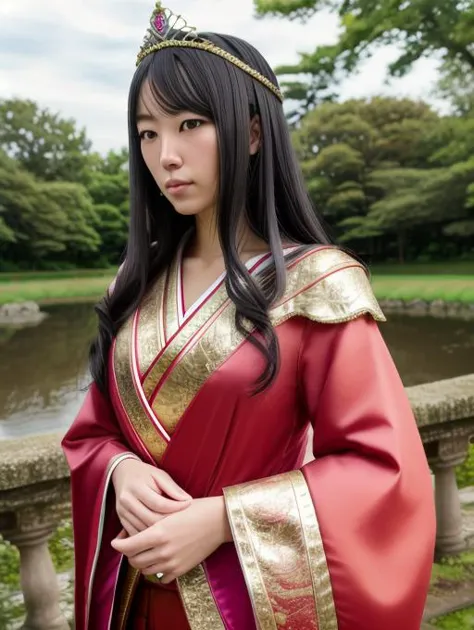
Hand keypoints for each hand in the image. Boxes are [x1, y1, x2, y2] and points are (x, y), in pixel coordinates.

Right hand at [111, 458, 190, 535]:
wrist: (123, 474)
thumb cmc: (145, 474)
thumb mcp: (160, 475)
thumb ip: (172, 488)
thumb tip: (188, 501)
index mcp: (137, 487)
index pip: (159, 503)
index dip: (176, 506)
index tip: (189, 505)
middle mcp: (127, 501)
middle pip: (151, 519)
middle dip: (169, 522)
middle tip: (183, 520)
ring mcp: (122, 512)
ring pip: (144, 529)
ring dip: (160, 531)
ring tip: (175, 528)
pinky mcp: (121, 520)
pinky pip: (136, 533)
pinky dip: (149, 536)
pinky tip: (161, 532)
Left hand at [111, 496, 231, 582]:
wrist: (218, 520)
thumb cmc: (194, 509)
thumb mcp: (169, 511)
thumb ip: (149, 523)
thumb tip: (131, 532)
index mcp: (158, 532)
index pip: (128, 546)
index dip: (118, 544)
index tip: (116, 541)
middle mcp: (163, 550)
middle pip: (134, 560)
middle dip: (129, 553)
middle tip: (131, 544)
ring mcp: (172, 562)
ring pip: (145, 570)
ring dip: (142, 562)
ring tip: (146, 551)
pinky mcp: (181, 570)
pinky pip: (161, 578)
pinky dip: (157, 571)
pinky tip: (160, 560)